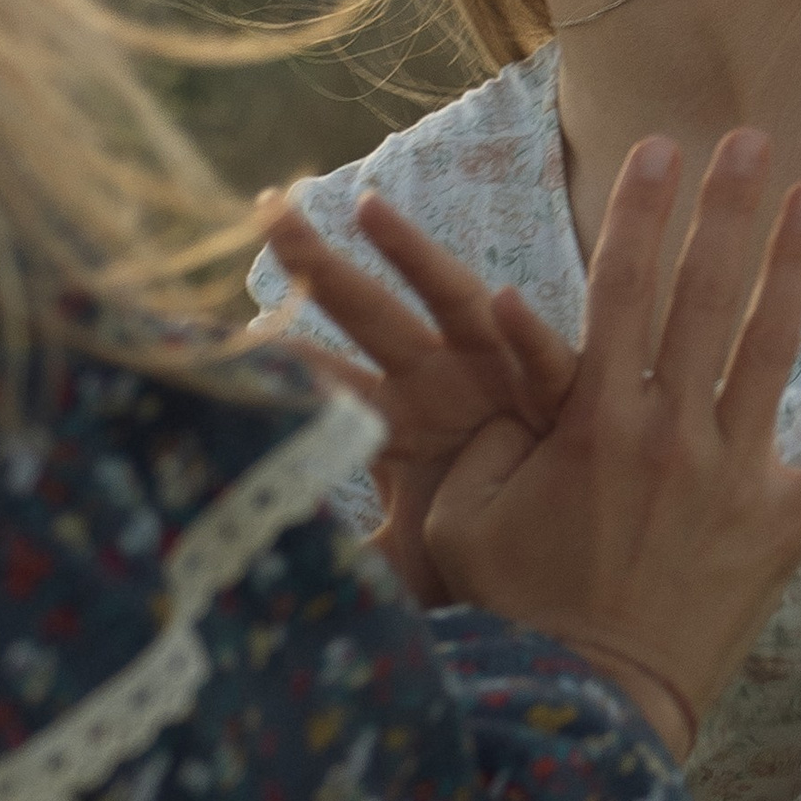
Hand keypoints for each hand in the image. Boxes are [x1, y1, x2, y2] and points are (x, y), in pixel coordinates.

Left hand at [259, 192, 570, 605]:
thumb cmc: (490, 534)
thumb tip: (280, 591)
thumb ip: (355, 566)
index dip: (279, 355)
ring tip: (371, 208)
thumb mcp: (411, 558)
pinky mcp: (557, 386)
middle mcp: (438, 378)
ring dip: (413, 253)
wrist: (583, 543)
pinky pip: (543, 358)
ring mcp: (498, 370)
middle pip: (367, 312)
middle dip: (320, 263)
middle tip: (268, 209)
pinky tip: (506, 303)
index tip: (218, 331)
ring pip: (449, 298)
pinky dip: (528, 333)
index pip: (324, 378)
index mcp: (396, 417)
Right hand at [424, 131, 800, 758]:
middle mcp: (671, 434)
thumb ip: (486, 428)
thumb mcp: (466, 513)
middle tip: (746, 136)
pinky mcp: (784, 527)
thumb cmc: (514, 607)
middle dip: (724, 210)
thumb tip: (492, 347)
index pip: (620, 291)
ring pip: (774, 348)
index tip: (657, 150)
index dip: (639, 215)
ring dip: (795, 265)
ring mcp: (734, 477)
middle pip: (704, 297)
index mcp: (594, 422)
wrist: (585, 706)